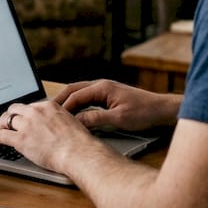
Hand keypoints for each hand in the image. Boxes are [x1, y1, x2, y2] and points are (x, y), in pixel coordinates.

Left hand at [0, 99, 89, 173]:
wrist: (79, 153)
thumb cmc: (79, 143)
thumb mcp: (70, 122)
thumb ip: (58, 120)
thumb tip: (54, 127)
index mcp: (49, 106)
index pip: (29, 107)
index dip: (24, 115)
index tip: (22, 121)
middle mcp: (35, 112)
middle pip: (14, 109)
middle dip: (9, 118)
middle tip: (7, 126)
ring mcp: (27, 125)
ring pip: (5, 120)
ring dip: (1, 128)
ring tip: (0, 135)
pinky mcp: (21, 139)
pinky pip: (2, 136)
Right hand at [56, 79, 180, 131]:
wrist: (162, 109)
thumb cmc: (144, 112)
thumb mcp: (119, 119)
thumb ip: (96, 119)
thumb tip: (77, 122)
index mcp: (102, 87)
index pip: (75, 96)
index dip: (62, 107)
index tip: (52, 118)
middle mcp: (101, 85)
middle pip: (73, 90)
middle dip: (58, 100)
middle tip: (45, 111)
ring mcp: (104, 90)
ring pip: (79, 93)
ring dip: (67, 102)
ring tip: (55, 114)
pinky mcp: (108, 97)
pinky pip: (87, 98)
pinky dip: (77, 105)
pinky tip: (73, 115)